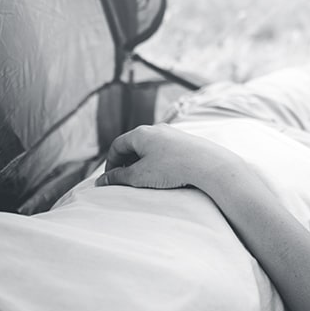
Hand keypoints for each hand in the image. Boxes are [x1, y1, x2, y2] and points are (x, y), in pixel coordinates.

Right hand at [95, 124, 241, 190]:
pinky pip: (165, 151)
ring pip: (150, 148)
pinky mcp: (186, 142)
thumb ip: (118, 178)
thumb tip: (101, 181)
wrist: (208, 164)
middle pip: (134, 145)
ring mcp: (173, 134)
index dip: (110, 163)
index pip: (117, 145)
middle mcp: (157, 129)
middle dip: (126, 163)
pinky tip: (164, 176)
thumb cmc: (171, 168)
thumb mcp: (139, 176)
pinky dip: (158, 162)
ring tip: (145, 180)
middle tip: (126, 181)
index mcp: (141, 133)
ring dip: (142, 163)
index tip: (111, 180)